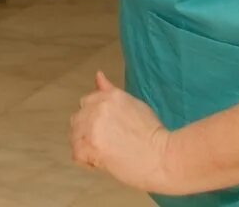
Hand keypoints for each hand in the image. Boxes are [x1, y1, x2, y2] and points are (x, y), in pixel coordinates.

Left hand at [71, 72, 174, 191]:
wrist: (164, 157)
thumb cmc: (153, 134)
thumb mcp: (132, 104)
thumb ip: (109, 91)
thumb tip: (98, 75)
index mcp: (107, 95)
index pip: (87, 104)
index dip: (96, 120)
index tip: (110, 130)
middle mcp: (96, 107)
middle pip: (78, 119)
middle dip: (89, 131)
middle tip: (110, 144)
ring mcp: (91, 126)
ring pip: (75, 137)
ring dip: (87, 146)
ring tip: (109, 153)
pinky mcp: (89, 146)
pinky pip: (76, 154)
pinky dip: (88, 162)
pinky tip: (105, 162)